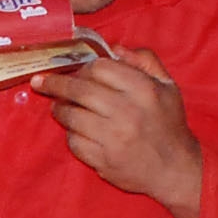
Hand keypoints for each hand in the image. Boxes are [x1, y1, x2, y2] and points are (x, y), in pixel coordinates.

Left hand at [37, 50, 205, 217]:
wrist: (176, 169)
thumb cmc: (169, 124)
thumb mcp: (167, 86)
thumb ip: (145, 61)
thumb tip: (115, 47)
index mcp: (143, 90)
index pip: (101, 67)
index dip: (84, 67)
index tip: (75, 71)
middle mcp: (127, 112)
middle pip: (80, 90)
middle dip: (56, 84)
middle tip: (41, 83)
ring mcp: (113, 138)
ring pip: (72, 116)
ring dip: (60, 110)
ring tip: (59, 107)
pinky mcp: (104, 160)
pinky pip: (74, 142)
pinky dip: (71, 135)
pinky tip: (75, 131)